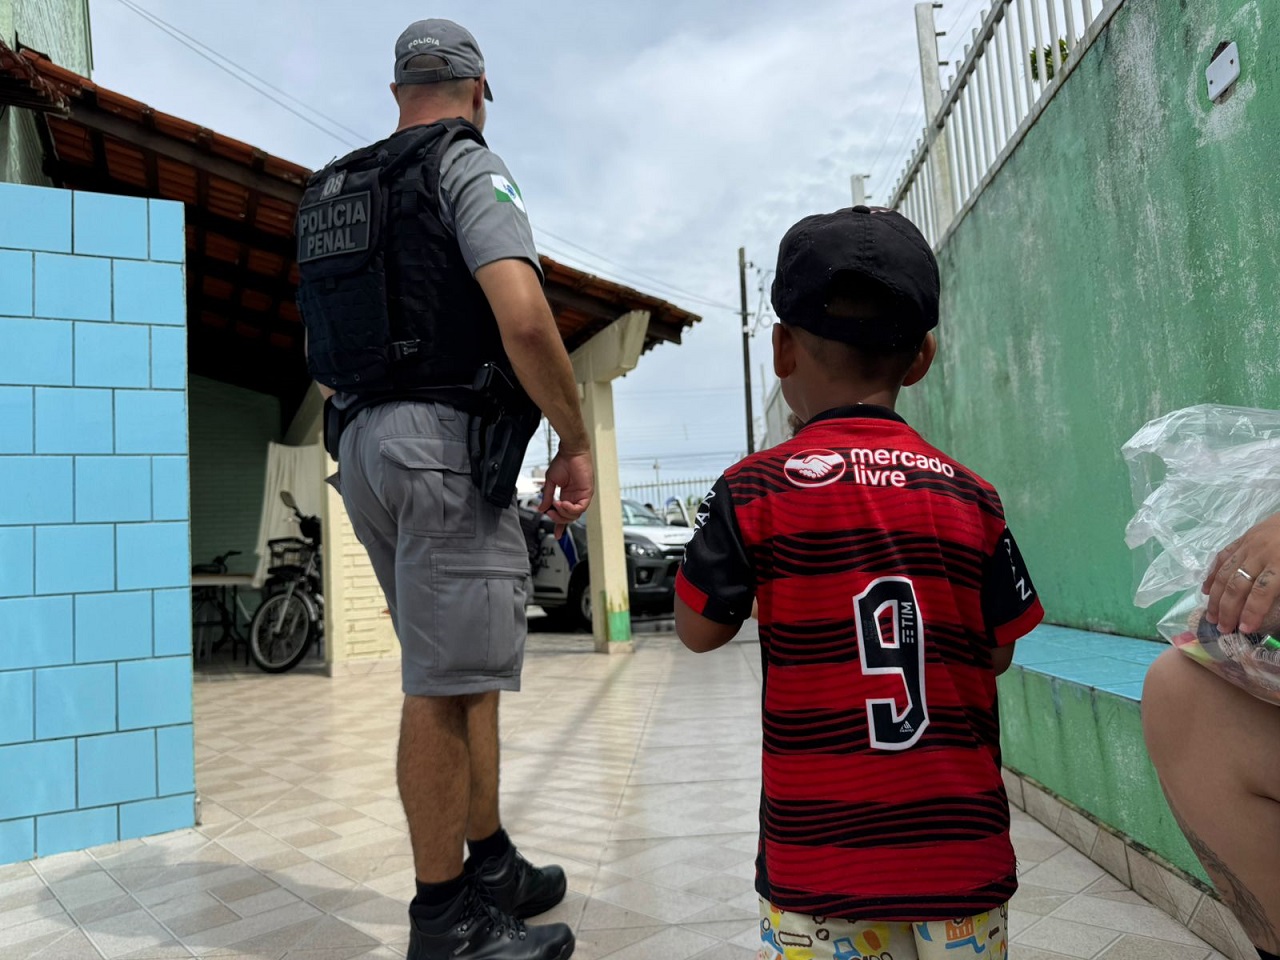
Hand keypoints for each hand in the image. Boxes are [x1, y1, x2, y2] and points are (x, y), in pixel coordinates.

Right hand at [539, 449, 593, 536]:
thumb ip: (547, 496)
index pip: (565, 515)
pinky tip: (563, 503)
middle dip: (558, 519)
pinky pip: (580, 507)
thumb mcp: (551, 482)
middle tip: (550, 513)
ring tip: (556, 504)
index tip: (557, 535)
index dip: (560, 526)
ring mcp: (582, 496)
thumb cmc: (562, 462)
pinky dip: (571, 508)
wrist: (570, 451)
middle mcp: (575, 498)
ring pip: (575, 515)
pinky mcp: (587, 492)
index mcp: (567, 496)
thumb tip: (542, 509)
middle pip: (569, 518)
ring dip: (563, 513)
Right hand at [1203, 512, 1279, 633]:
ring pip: (1225, 573)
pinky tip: (1205, 589)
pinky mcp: (1243, 537)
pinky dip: (1212, 574)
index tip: (1245, 629)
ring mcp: (1248, 544)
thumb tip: (1276, 608)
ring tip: (1211, 616)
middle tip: (1223, 629)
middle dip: (1228, 609)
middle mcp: (1259, 554)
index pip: (1261, 592)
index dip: (1251, 612)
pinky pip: (1223, 557)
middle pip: (1238, 585)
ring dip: (1215, 597)